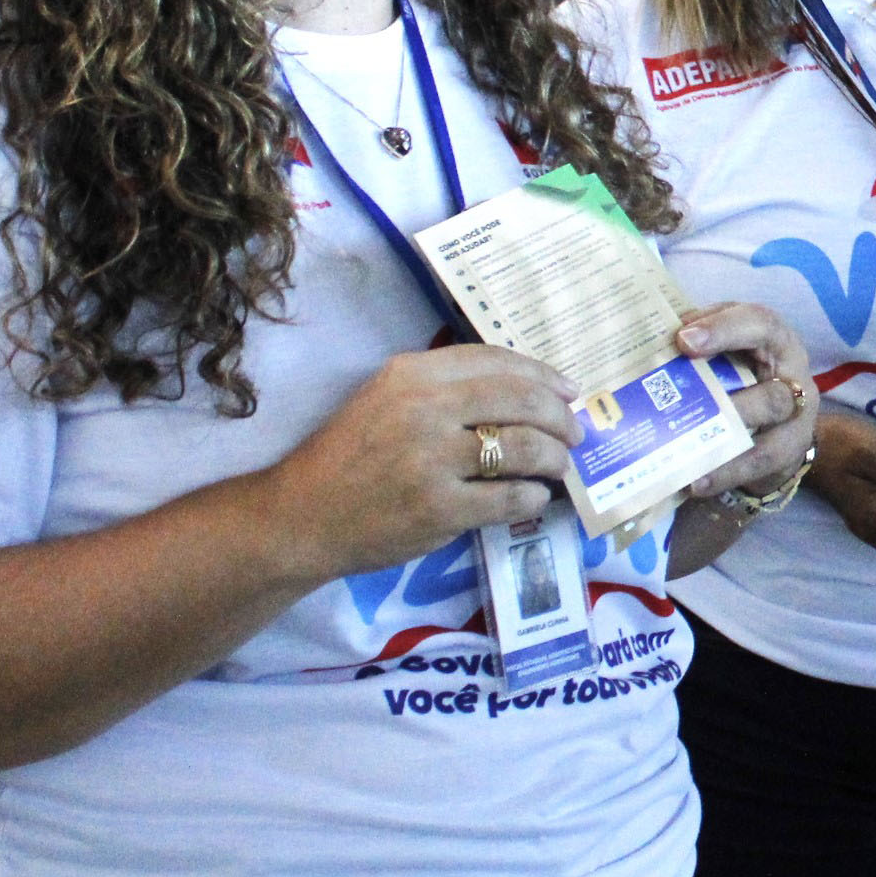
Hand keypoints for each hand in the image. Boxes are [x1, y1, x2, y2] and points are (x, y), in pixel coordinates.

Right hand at [257, 345, 577, 580]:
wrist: (301, 516)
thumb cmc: (346, 456)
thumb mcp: (383, 397)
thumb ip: (440, 385)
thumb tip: (519, 384)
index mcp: (412, 374)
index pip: (497, 361)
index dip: (543, 375)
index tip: (567, 390)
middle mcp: (425, 408)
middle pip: (522, 401)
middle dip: (560, 417)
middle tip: (573, 433)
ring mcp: (433, 460)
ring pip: (525, 448)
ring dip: (554, 459)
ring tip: (559, 467)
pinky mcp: (440, 508)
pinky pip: (510, 497)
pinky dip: (532, 496)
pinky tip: (532, 497)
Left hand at [678, 303, 815, 505]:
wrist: (777, 420)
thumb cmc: (743, 371)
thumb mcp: (727, 346)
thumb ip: (700, 337)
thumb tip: (652, 339)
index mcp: (775, 340)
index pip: (759, 324)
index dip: (724, 330)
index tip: (684, 340)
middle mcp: (793, 377)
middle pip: (772, 389)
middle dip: (729, 400)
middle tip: (686, 408)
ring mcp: (796, 418)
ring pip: (768, 431)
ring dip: (726, 439)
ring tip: (685, 455)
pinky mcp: (789, 451)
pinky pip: (760, 462)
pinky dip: (727, 471)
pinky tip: (696, 482)